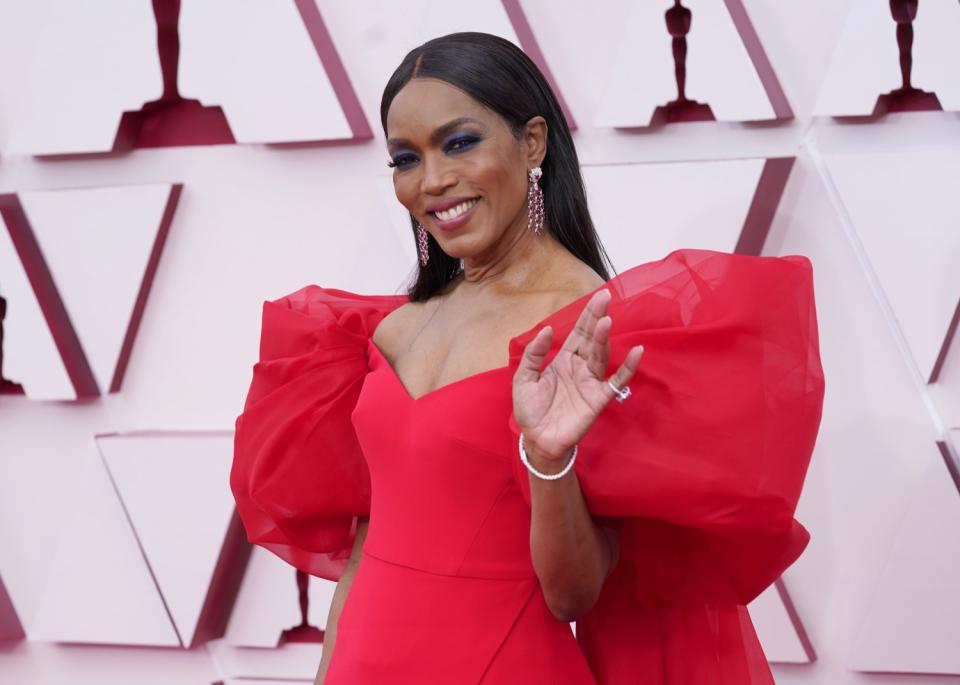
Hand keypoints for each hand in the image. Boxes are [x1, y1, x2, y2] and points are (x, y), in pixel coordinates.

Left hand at [512, 289, 643, 463]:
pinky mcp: (598, 400)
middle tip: (605, 297)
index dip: (587, 315)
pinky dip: (627, 367)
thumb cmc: (530, 411)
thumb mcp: (523, 379)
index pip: (578, 333)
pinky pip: (616, 381)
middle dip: (598, 318)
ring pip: (601, 356)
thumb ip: (534, 354)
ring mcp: (590, 382)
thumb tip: (546, 330)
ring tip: (606, 321)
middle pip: (592, 339)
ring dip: (604, 339)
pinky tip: (636, 352)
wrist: (536, 440)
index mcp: (563, 360)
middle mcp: (580, 367)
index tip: (598, 296)